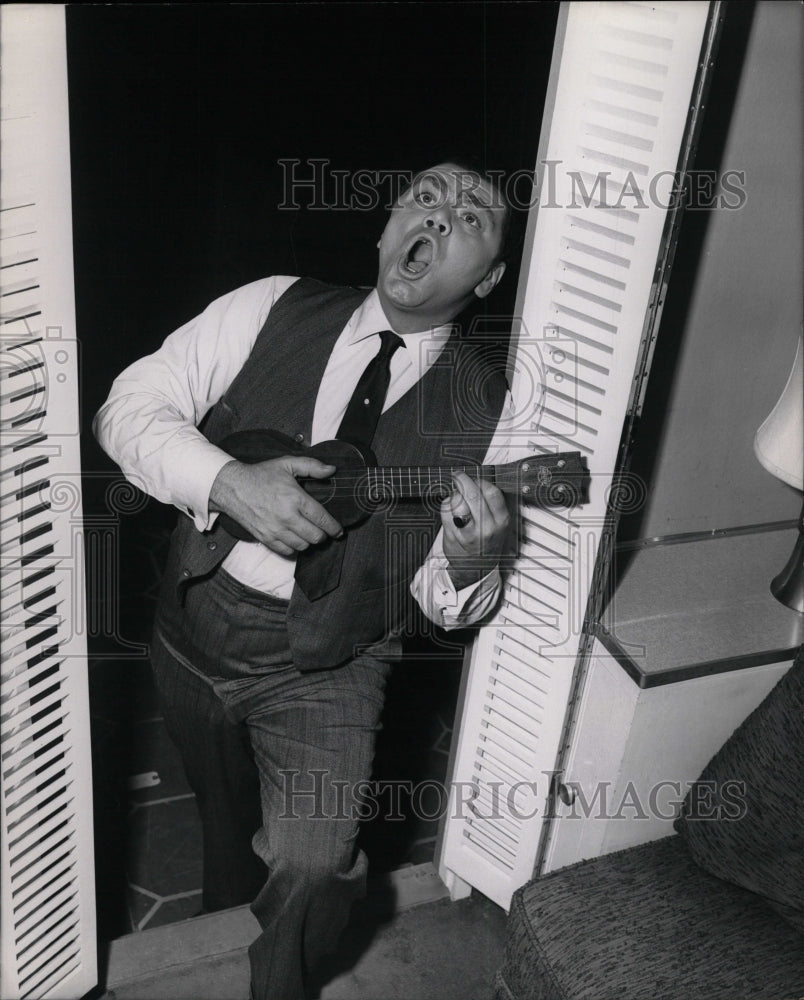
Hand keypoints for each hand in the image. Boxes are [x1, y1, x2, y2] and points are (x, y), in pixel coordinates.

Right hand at [209, 455, 342, 555]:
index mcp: (295, 499)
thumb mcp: (287, 464)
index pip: (322, 519)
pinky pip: (287, 551)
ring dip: (308, 541)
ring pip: (303, 546)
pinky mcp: (266, 538)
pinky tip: (294, 537)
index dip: (334, 527)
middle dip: (323, 534)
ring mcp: (275, 530)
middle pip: (315, 537)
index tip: (338, 531)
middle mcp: (287, 517)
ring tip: (308, 532)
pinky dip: (294, 547)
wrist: (233, 488)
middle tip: (322, 529)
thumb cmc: (261, 475)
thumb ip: (312, 466)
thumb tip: (332, 470)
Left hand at [441, 472, 509, 589]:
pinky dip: (446, 505)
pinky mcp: (452, 536)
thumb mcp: (499, 523)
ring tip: (457, 499)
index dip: (481, 481)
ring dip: (454, 494)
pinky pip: (445, 510)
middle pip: (472, 494)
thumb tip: (479, 479)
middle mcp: (486, 528)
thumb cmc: (487, 541)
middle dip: (463, 480)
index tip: (475, 478)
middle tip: (458, 476)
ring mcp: (468, 533)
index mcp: (501, 521)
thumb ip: (493, 503)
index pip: (492, 492)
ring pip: (456, 501)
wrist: (476, 567)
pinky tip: (451, 511)